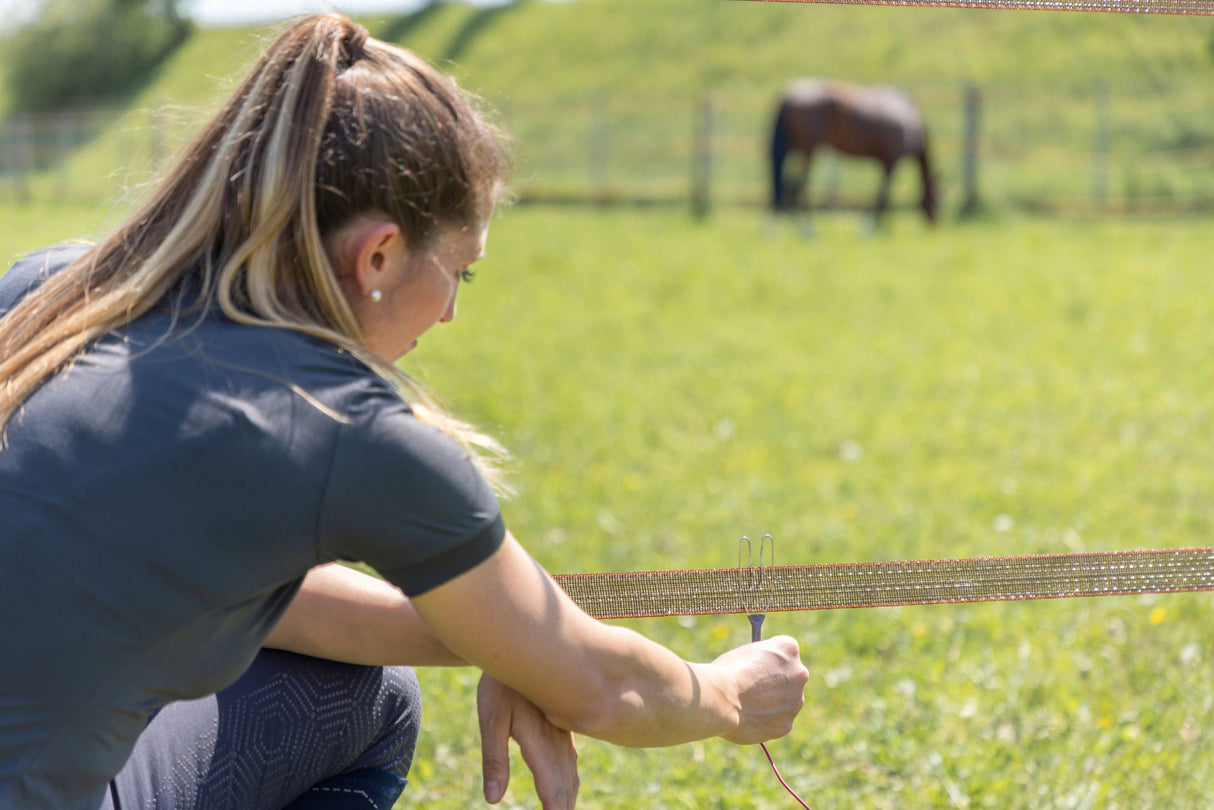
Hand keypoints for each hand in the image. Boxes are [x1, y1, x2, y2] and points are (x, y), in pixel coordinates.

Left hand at [478, 673, 579, 808]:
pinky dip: (569, 781)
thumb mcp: (491, 719)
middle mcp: (556, 740)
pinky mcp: (562, 727)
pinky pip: (571, 761)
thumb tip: (493, 799)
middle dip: (564, 807)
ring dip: (568, 797)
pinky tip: (568, 787)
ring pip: (571, 774)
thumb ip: (494, 760)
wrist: (521, 647)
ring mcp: (562, 733)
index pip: (551, 786)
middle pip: (565, 784)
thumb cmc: (500, 685)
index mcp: (539, 740)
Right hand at [712, 635, 807, 744]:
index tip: (757, 666)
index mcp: (789, 648)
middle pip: (792, 678)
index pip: (786, 652)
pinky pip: (776, 723)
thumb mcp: (747, 653)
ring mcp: (796, 701)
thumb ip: (763, 660)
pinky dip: (764, 723)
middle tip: (754, 689)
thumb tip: (763, 671)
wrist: (722, 699)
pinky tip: (746, 719)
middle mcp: (799, 673)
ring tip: (744, 705)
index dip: (769, 660)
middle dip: (776, 684)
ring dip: (771, 705)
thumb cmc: (728, 672)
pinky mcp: (786, 725)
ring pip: (785, 703)